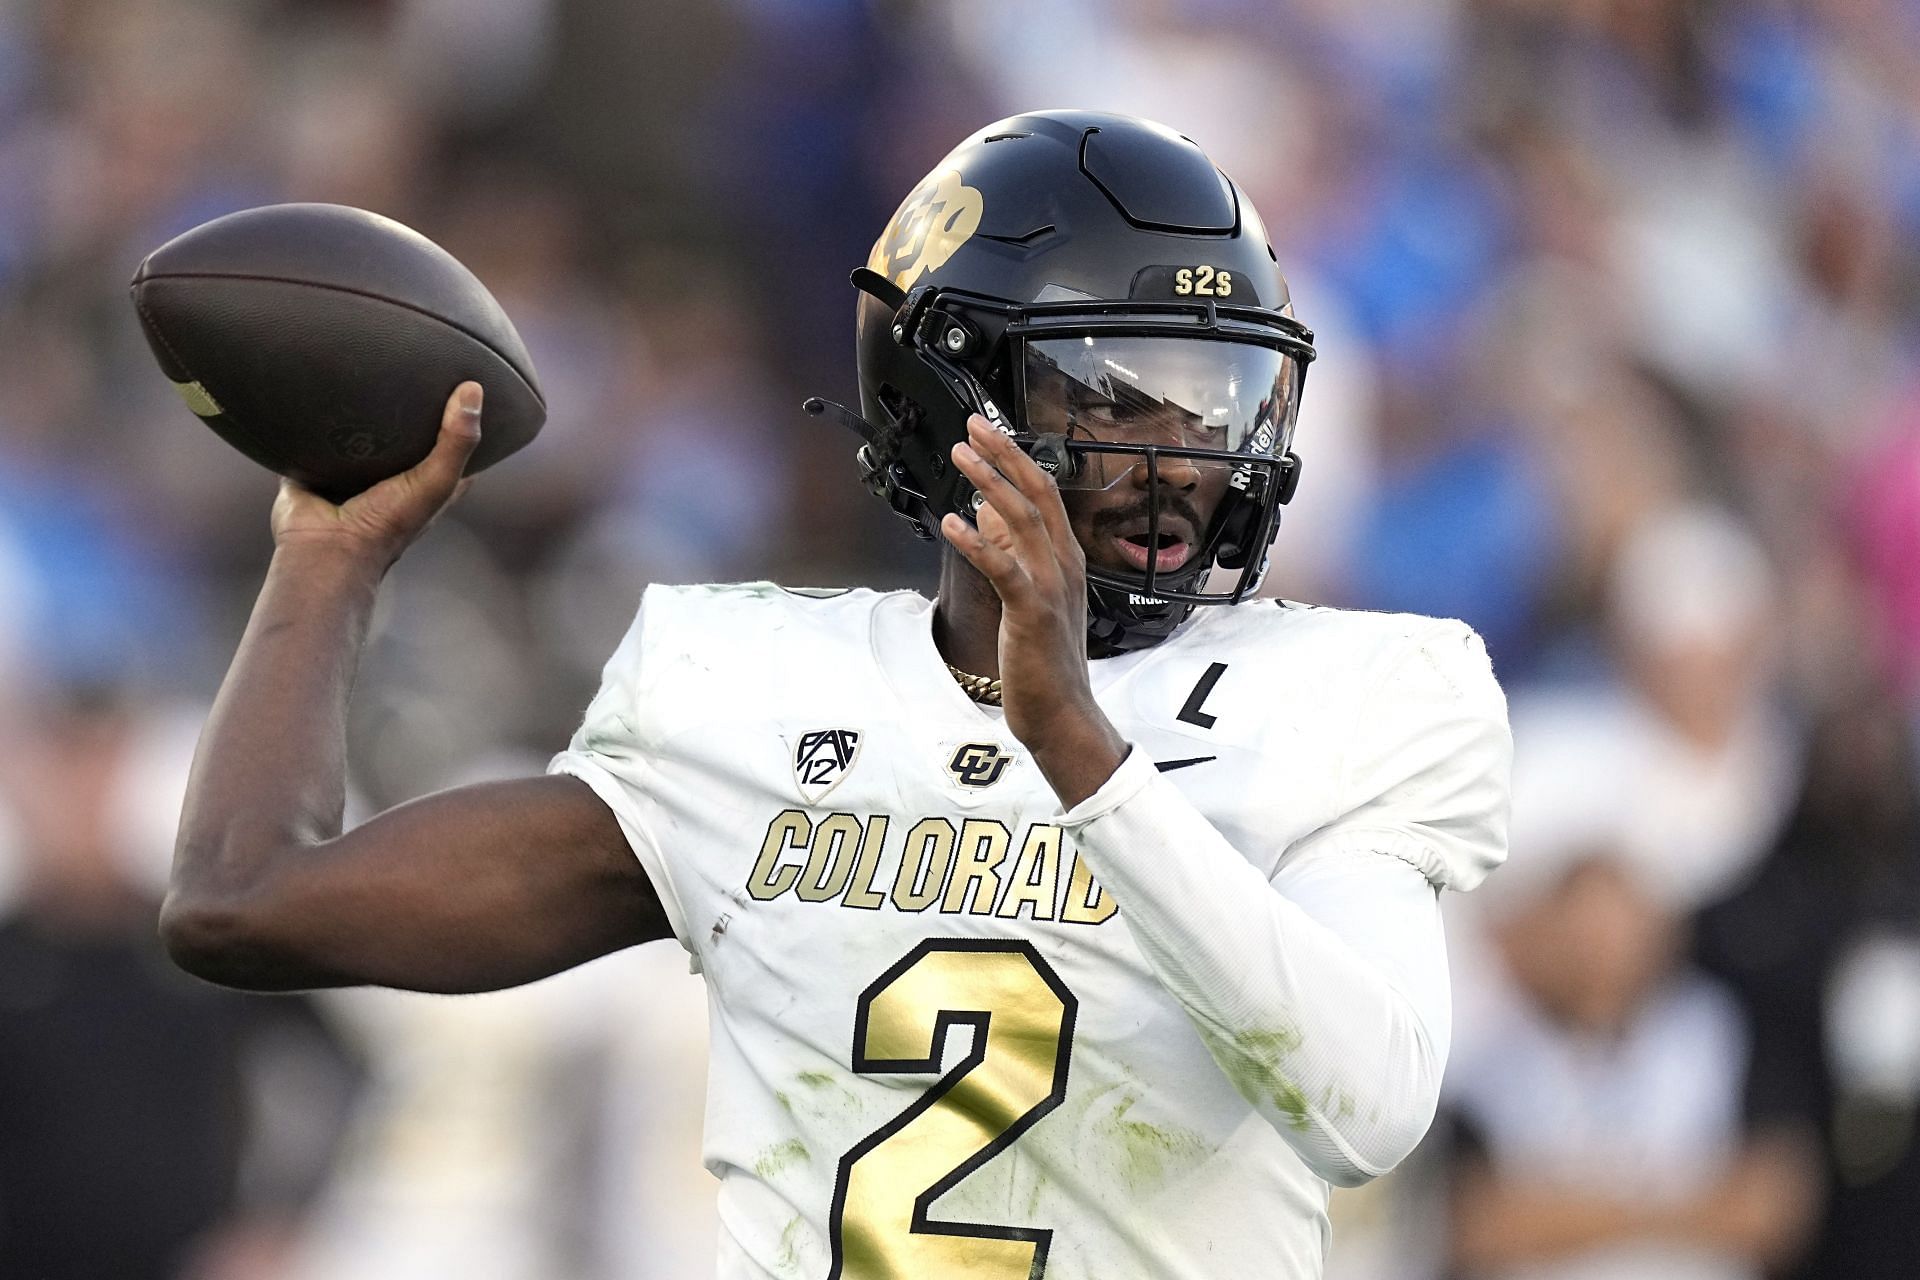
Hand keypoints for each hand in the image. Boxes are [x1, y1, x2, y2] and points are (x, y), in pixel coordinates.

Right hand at [271, 381, 482, 567]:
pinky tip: (318, 390)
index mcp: (425, 485)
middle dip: (407, 411)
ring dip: (359, 413)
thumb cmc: (387, 524)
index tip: (466, 391)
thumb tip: (473, 391)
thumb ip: (457, 441)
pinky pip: (315, 437)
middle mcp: (390, 479)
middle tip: (411, 371)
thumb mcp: (436, 481)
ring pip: (359, 435)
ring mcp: (350, 475)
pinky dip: (315, 420)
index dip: (462, 425)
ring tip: (364, 370)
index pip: (454, 452)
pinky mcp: (315, 469)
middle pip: (405, 438)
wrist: (325, 547)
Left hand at [942, 415, 1128, 806]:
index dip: (1017, 459)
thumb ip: (1013, 558)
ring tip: (960, 458)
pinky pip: (1004, 568)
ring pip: (1022, 520)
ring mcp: (1052, 587)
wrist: (1065, 714)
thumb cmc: (1046, 663)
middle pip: (1037, 494)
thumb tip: (985, 519)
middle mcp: (1065, 565)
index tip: (988, 433)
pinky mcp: (1032, 612)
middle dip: (1004, 455)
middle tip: (973, 427)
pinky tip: (953, 523)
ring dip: (989, 484)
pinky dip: (978, 542)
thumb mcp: (1032, 601)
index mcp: (1067, 560)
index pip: (1045, 494)